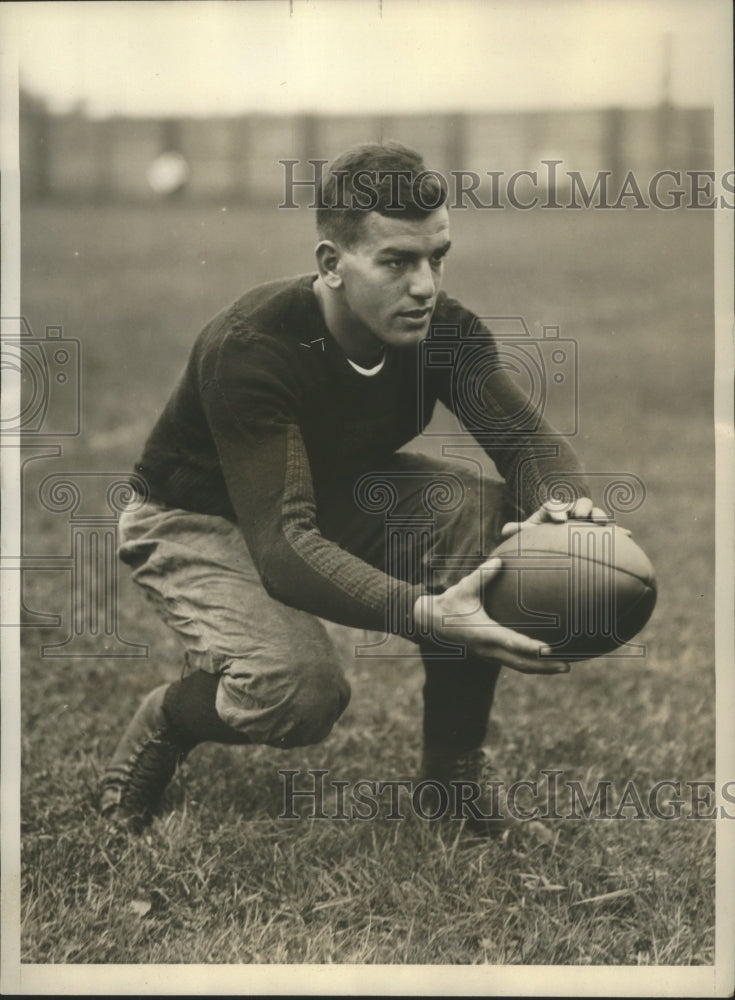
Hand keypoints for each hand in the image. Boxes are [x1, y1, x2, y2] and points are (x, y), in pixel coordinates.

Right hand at [413, 557, 569, 674]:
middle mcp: (487, 648)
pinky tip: (546, 661)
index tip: (549, 650)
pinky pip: (513, 662)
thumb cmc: (449, 603)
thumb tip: (499, 559)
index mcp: (483, 633)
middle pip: (519, 663)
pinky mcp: (490, 655)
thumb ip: (482, 575)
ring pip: (518, 666)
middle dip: (543, 667)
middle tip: (566, 667)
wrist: (431, 624)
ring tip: (564, 667)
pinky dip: (531, 664)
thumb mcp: (463, 588)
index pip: (511, 643)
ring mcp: (489, 655)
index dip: (530, 648)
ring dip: (540, 669)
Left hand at [501, 496, 622, 539]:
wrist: (555, 540)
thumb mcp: (528, 533)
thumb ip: (517, 531)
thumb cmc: (540, 536)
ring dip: (598, 515)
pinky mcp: (598, 531)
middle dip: (579, 508)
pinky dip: (618, 531)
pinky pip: (610, 529)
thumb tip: (505, 531)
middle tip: (579, 516)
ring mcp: (587, 520)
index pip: (554, 505)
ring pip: (595, 513)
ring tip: (601, 523)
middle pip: (579, 503)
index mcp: (553, 510)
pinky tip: (627, 536)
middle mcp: (572, 512)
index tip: (558, 519)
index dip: (556, 509)